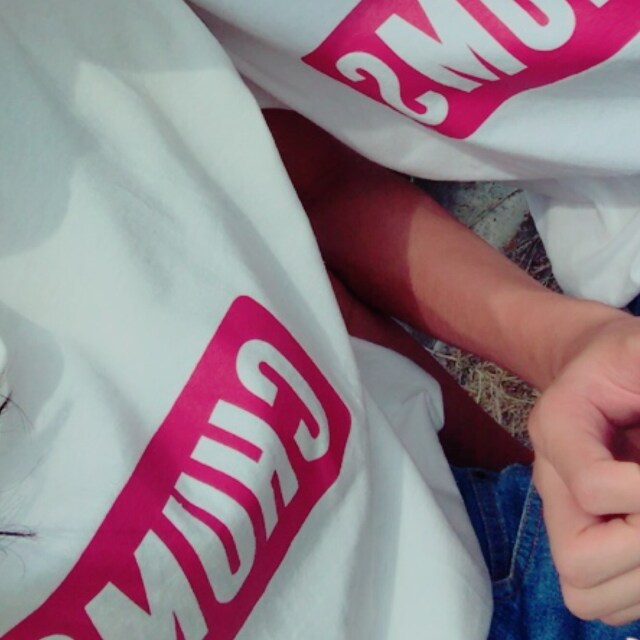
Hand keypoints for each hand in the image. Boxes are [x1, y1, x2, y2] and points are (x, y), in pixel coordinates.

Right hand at [529, 315, 639, 625]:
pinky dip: (638, 590)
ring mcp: (563, 518)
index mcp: (557, 427)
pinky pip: (604, 602)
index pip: (591, 488)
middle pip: (577, 562)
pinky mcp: (583, 543)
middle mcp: (551, 483)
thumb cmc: (622, 360)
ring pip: (587, 594)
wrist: (601, 375)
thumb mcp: (636, 349)